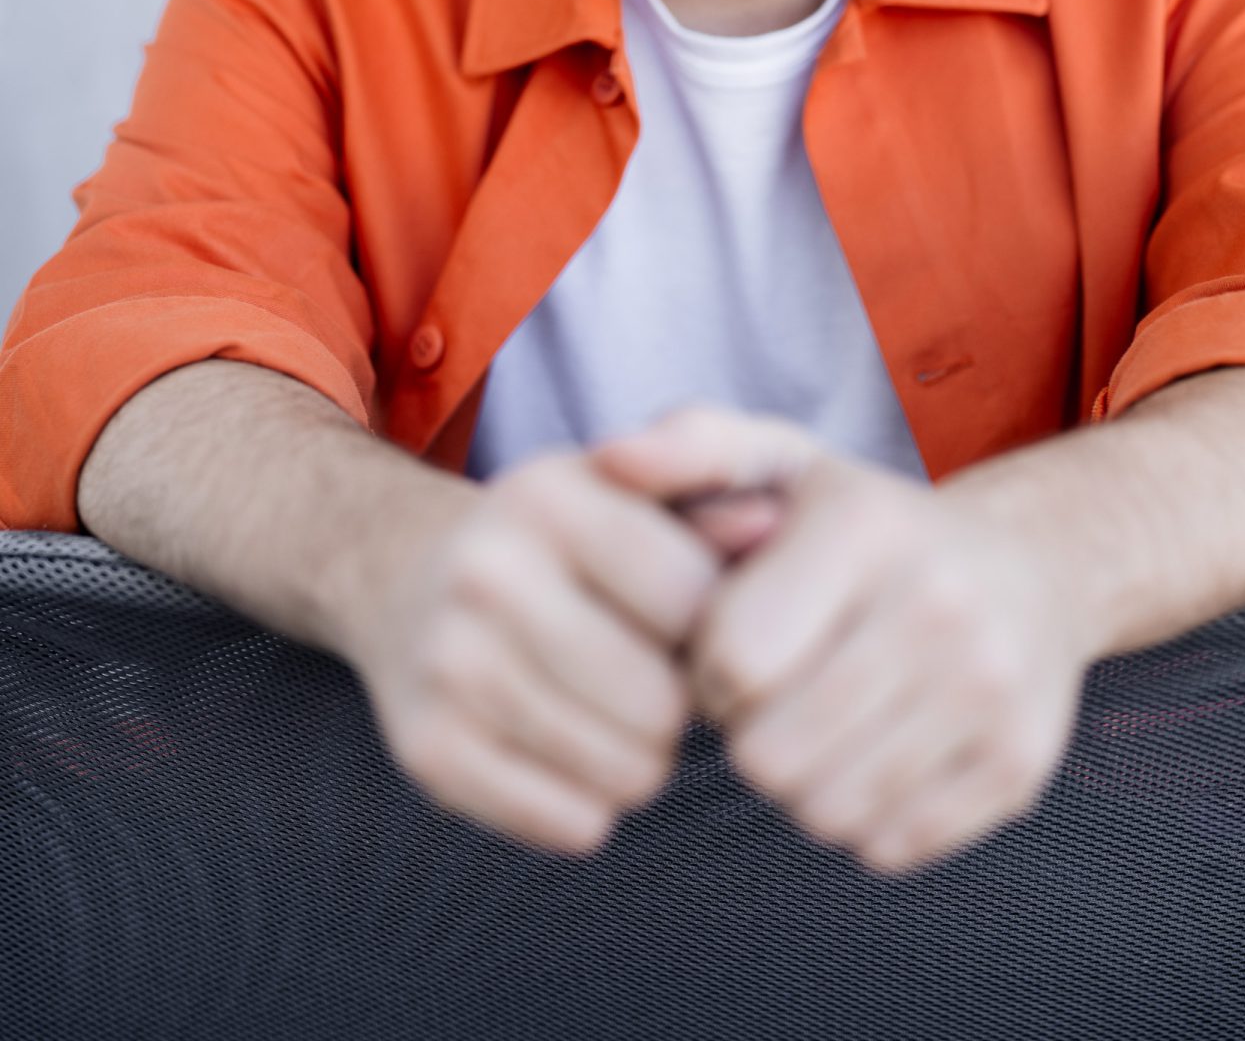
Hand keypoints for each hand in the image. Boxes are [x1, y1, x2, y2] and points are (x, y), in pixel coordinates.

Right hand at [347, 447, 719, 853]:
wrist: (404, 575)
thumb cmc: (555, 541)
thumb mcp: (623, 491)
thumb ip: (705, 501)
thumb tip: (770, 528)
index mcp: (547, 496)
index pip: (691, 599)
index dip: (717, 628)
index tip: (695, 625)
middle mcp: (486, 572)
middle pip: (660, 703)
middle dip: (680, 707)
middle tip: (655, 683)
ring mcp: (447, 664)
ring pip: (624, 774)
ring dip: (642, 760)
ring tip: (615, 714)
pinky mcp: (426, 747)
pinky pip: (571, 824)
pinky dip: (590, 805)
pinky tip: (567, 749)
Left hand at [594, 405, 1089, 873]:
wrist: (1032, 567)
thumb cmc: (868, 524)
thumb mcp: (786, 462)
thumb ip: (692, 449)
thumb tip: (609, 458)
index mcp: (868, 528)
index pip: (735, 661)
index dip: (710, 668)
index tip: (731, 643)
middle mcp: (941, 605)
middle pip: (772, 753)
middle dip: (748, 736)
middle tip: (770, 696)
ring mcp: (990, 691)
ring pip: (828, 811)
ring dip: (801, 782)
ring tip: (816, 722)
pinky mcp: (1019, 765)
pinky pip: (889, 845)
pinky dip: (863, 817)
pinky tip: (873, 752)